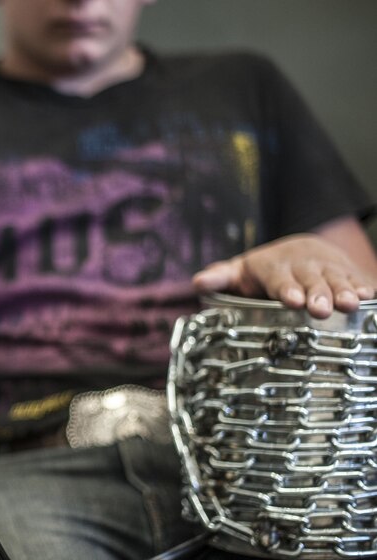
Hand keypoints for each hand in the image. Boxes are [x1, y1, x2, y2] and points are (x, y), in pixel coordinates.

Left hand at [193, 233, 375, 318]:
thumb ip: (220, 277)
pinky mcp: (348, 273)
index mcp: (273, 268)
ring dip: (343, 291)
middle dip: (316, 294)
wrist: (300, 250)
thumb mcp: (238, 272)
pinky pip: (357, 279)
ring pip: (336, 279)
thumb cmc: (263, 271)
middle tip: (320, 309)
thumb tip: (199, 282)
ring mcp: (327, 269)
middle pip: (310, 281)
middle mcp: (302, 266)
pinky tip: (367, 296)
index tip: (291, 301)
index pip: (279, 279)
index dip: (286, 289)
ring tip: (349, 304)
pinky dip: (363, 287)